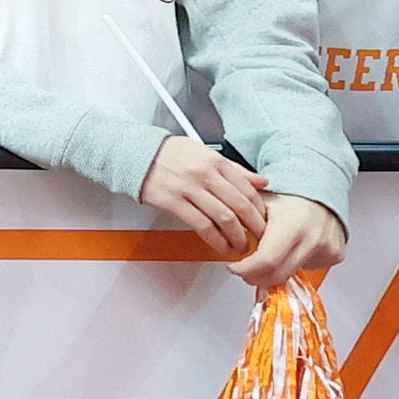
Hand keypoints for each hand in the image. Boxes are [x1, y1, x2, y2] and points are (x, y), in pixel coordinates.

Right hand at [140, 135, 270, 256]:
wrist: (135, 153)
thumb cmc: (170, 153)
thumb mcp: (205, 152)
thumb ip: (234, 169)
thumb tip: (261, 181)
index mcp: (215, 161)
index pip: (248, 188)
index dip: (259, 209)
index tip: (263, 220)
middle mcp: (204, 174)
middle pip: (239, 205)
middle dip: (254, 226)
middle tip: (259, 237)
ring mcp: (188, 188)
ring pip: (223, 218)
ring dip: (237, 237)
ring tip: (241, 246)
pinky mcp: (173, 202)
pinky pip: (201, 225)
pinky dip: (216, 240)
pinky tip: (221, 246)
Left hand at [234, 193, 346, 288]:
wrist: (321, 186)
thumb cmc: (288, 195)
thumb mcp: (259, 203)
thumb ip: (242, 223)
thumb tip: (224, 243)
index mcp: (291, 225)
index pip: (265, 261)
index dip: (245, 269)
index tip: (234, 267)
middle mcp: (313, 238)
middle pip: (278, 275)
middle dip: (256, 277)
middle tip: (246, 269)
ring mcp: (327, 248)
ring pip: (292, 275)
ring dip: (275, 270)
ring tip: (270, 251)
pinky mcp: (335, 255)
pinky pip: (309, 269)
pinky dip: (294, 264)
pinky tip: (291, 248)